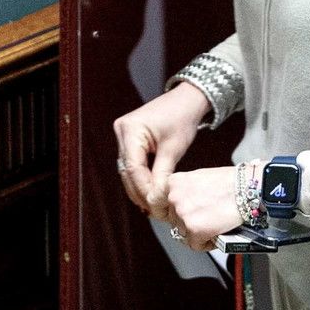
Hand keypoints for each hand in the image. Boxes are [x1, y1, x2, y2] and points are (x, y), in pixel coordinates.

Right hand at [113, 82, 210, 220]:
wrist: (187, 99)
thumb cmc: (183, 117)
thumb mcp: (174, 148)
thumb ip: (162, 174)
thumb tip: (156, 198)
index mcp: (130, 129)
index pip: (133, 167)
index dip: (143, 188)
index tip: (154, 205)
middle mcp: (121, 131)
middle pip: (127, 170)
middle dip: (140, 190)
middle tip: (153, 209)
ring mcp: (123, 134)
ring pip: (128, 168)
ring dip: (140, 186)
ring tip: (152, 204)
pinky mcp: (129, 138)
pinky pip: (132, 162)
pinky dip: (141, 176)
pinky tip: (150, 190)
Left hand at [166, 166, 242, 250]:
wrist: (249, 188)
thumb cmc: (232, 182)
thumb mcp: (200, 178)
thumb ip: (186, 191)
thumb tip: (181, 205)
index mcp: (174, 183)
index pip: (155, 202)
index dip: (166, 210)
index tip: (172, 215)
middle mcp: (174, 198)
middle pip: (174, 220)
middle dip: (189, 223)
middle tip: (207, 218)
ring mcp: (183, 214)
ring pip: (184, 234)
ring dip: (198, 233)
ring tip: (215, 224)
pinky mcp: (195, 230)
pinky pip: (196, 245)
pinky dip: (207, 243)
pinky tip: (218, 232)